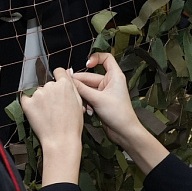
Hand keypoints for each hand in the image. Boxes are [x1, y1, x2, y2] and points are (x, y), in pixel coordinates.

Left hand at [21, 70, 85, 185]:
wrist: (61, 140)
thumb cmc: (72, 125)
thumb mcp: (79, 102)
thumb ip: (72, 86)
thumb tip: (67, 72)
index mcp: (64, 84)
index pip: (58, 72)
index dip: (59, 79)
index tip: (58, 87)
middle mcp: (50, 86)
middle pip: (48, 84)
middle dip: (50, 93)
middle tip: (55, 108)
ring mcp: (38, 94)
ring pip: (38, 92)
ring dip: (40, 99)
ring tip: (47, 114)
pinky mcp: (27, 103)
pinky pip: (25, 98)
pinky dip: (29, 103)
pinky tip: (37, 113)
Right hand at [73, 53, 170, 172]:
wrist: (124, 132)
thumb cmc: (118, 114)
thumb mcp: (97, 99)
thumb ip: (81, 88)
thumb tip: (68, 79)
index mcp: (115, 76)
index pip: (106, 58)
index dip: (95, 58)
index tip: (86, 64)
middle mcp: (109, 82)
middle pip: (90, 76)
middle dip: (80, 83)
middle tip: (68, 87)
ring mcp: (104, 92)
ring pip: (87, 88)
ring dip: (81, 95)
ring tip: (78, 102)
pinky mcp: (100, 102)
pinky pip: (88, 97)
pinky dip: (85, 102)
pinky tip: (84, 109)